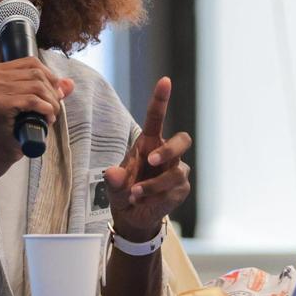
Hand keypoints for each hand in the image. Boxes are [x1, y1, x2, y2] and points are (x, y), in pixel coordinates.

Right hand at [0, 58, 73, 175]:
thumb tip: (69, 83)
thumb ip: (47, 90)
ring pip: (37, 86)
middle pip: (35, 73)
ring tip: (51, 115)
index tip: (55, 94)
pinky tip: (47, 119)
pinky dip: (45, 109)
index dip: (49, 77)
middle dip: (52, 92)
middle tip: (54, 109)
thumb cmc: (9, 127)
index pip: (30, 62)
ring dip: (51, 102)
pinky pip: (33, 100)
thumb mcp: (27, 103)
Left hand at [104, 77, 191, 241]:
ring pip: (176, 171)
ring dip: (153, 184)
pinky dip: (156, 196)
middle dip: (169, 149)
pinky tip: (144, 200)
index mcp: (149, 142)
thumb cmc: (124, 190)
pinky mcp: (181, 188)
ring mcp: (177, 170)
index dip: (161, 98)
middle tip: (151, 160)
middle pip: (182, 140)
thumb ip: (113, 179)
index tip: (165, 80)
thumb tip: (112, 173)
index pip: (157, 117)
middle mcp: (166, 153)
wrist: (133, 215)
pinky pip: (174, 189)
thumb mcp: (113, 185)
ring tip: (135, 193)